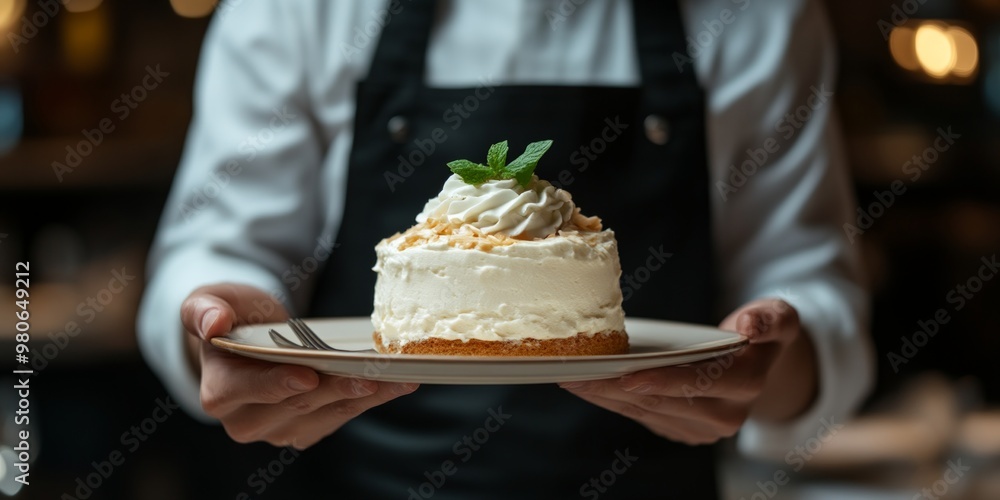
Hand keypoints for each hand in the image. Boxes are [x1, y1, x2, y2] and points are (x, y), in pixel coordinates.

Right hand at [180, 283, 417, 448]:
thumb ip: (204, 310)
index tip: (308, 376)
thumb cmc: (231, 317)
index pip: (245, 391)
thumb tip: (214, 322)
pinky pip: (342, 416)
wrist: (250, 336)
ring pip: (326, 415)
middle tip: (369, 374)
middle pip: (295, 405)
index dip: (276, 385)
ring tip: (398, 378)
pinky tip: (397, 383)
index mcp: (218, 392)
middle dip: (335, 389)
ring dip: (365, 397)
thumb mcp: (209, 301)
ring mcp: (278, 430)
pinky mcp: (306, 430)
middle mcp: (245, 421)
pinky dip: (370, 400)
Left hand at [559, 299, 815, 444]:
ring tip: (571, 377)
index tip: (627, 375)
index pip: (700, 383)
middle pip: (662, 401)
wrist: (760, 365)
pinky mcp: (681, 431)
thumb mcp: (779, 317)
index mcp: (747, 385)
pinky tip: (585, 386)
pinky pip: (640, 416)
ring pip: (644, 411)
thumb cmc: (763, 333)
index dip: (663, 381)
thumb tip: (748, 327)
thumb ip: (770, 319)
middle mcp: (725, 416)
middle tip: (579, 372)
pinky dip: (611, 401)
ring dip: (605, 396)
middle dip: (617, 388)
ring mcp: (701, 428)